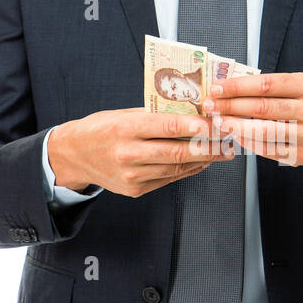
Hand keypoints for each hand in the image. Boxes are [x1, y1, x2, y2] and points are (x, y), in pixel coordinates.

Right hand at [48, 107, 236, 197]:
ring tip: (221, 152)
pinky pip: (168, 180)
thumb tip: (190, 113)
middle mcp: (128, 154)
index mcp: (125, 129)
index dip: (195, 127)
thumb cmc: (101, 129)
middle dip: (208, 148)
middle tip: (228, 142)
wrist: (74, 155)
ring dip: (203, 161)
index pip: (167, 127)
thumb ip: (155, 115)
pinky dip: (187, 171)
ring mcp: (132, 176)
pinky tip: (200, 163)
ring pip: (176, 169)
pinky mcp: (135, 190)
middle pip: (177, 153)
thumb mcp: (124, 114)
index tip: (215, 124)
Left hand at [203, 72, 302, 169]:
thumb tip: (226, 88)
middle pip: (262, 108)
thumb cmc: (302, 102)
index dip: (238, 86)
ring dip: (236, 126)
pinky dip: (247, 141)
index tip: (217, 88)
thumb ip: (266, 86)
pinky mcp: (301, 154)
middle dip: (231, 106)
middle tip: (210, 106)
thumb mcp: (293, 85)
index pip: (266, 84)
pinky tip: (235, 135)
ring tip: (218, 122)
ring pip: (264, 131)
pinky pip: (267, 149)